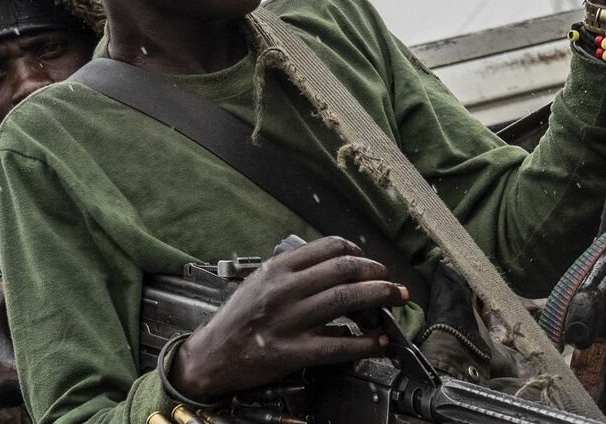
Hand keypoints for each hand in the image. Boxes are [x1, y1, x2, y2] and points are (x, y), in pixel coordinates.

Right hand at [168, 237, 408, 402]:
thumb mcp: (258, 283)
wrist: (210, 355)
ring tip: (395, 299)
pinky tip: (378, 342)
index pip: (328, 248)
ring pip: (345, 300)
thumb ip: (292, 272)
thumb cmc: (236, 320)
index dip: (358, 252)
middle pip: (343, 271)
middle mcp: (283, 290)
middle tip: (391, 281)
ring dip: (379, 297)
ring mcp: (288, 321)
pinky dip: (364, 343)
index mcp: (277, 270)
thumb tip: (335, 267)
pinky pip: (337, 346)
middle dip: (376, 273)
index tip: (370, 261)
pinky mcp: (291, 352)